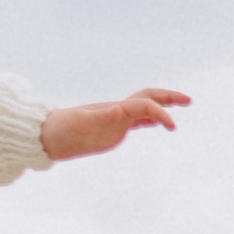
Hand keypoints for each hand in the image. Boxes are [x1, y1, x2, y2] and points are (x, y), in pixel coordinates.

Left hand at [39, 88, 188, 161]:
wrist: (45, 135)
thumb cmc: (60, 129)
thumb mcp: (79, 124)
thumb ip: (99, 117)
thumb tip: (119, 109)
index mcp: (113, 109)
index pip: (144, 105)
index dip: (160, 113)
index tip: (171, 126)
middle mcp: (118, 112)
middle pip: (148, 98)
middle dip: (168, 98)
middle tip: (188, 100)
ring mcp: (116, 121)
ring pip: (145, 109)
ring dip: (163, 107)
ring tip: (182, 105)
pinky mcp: (112, 131)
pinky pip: (136, 123)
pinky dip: (151, 120)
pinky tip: (159, 123)